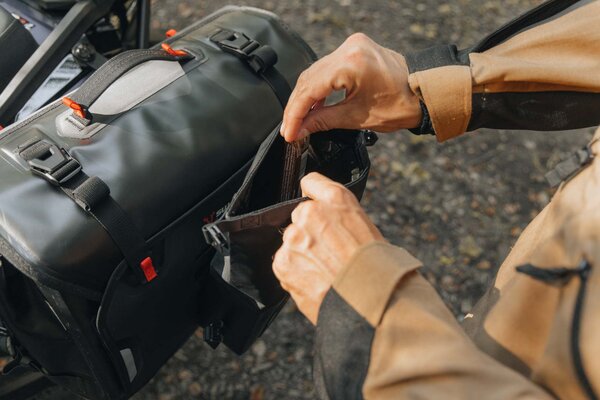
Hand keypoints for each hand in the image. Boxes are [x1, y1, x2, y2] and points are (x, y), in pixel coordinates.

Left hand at [272, 172, 385, 323]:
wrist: (372, 300)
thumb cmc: (377, 266)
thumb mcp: (366, 225)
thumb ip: (339, 213)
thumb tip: (325, 216)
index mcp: (335, 198)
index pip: (311, 184)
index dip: (317, 200)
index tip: (318, 210)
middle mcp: (310, 212)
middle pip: (300, 218)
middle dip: (311, 234)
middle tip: (331, 253)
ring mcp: (294, 238)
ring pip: (293, 243)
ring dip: (303, 255)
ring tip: (327, 272)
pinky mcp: (282, 262)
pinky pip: (285, 264)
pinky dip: (297, 273)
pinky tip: (318, 281)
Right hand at [280, 33, 420, 141]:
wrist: (424, 93)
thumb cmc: (401, 104)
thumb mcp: (356, 118)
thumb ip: (323, 121)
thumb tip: (299, 129)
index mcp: (351, 63)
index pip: (311, 89)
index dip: (295, 113)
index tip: (288, 132)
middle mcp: (349, 48)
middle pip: (309, 78)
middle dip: (297, 106)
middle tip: (289, 128)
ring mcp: (352, 45)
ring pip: (316, 72)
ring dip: (306, 96)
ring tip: (298, 120)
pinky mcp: (355, 49)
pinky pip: (328, 67)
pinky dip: (319, 86)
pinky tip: (314, 104)